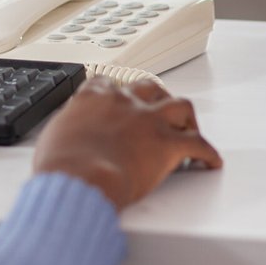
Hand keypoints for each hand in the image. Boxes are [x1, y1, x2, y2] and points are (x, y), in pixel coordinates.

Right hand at [33, 77, 221, 209]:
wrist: (78, 179)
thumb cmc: (61, 166)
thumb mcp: (54, 138)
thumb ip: (67, 131)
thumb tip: (67, 141)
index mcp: (94, 97)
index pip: (109, 84)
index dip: (118, 94)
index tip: (119, 100)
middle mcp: (124, 102)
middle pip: (150, 88)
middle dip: (158, 98)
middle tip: (161, 112)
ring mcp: (149, 120)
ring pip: (180, 106)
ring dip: (187, 118)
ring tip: (190, 129)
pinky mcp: (168, 144)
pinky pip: (198, 145)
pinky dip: (207, 153)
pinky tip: (211, 162)